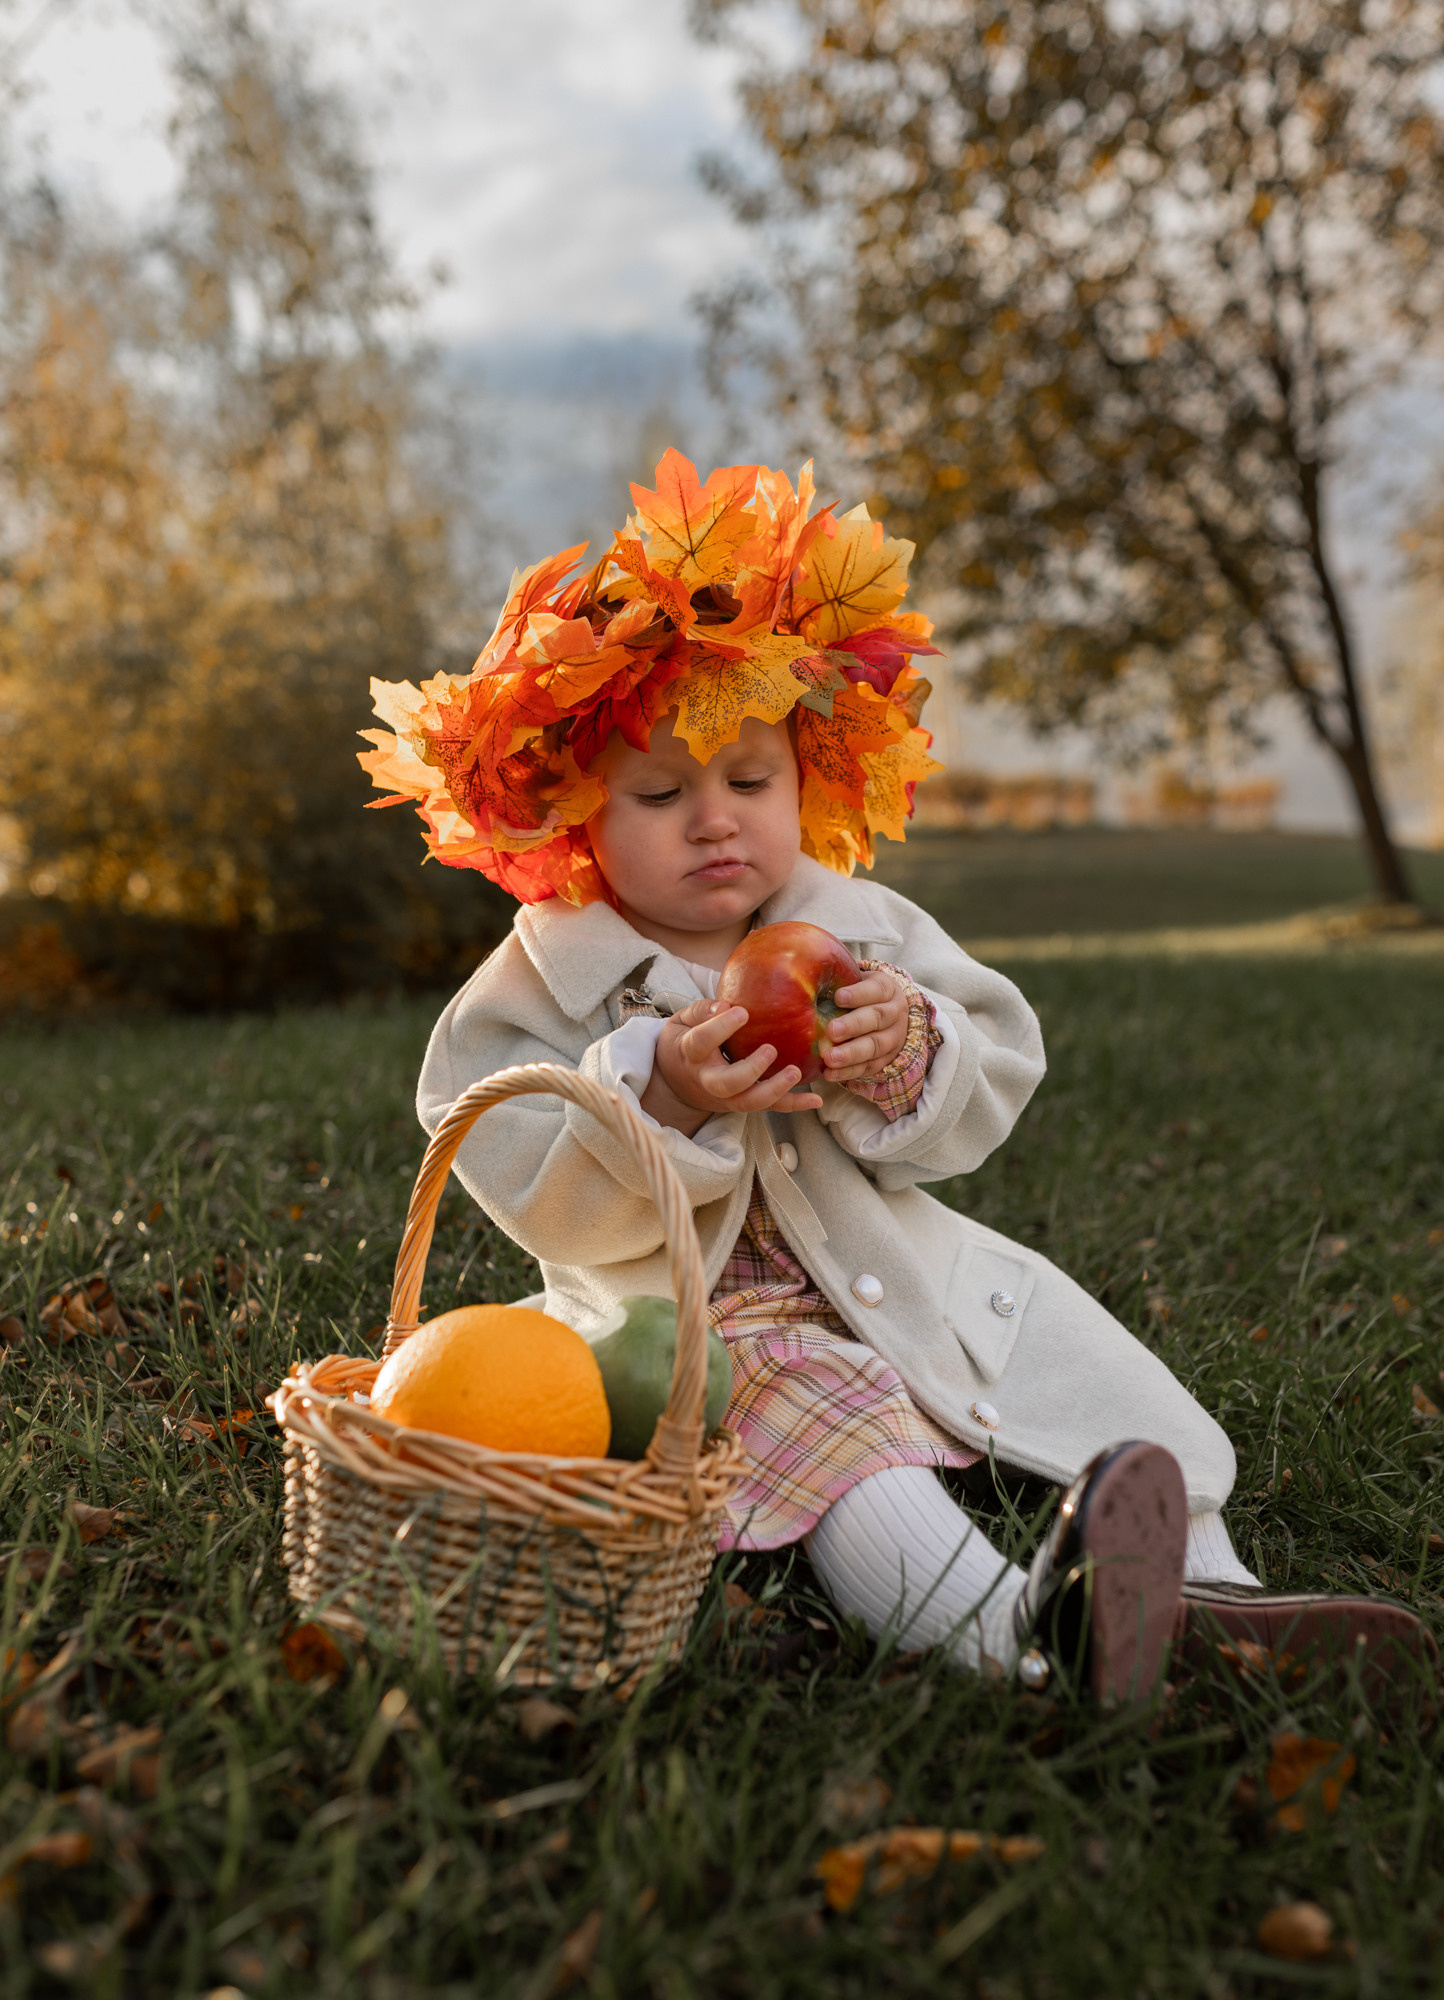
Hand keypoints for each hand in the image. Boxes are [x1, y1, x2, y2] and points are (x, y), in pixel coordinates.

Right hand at [641, 998, 824, 1136]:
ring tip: (795, 1072)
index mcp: (691, 1054)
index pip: (702, 1043)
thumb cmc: (684, 1041)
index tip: (742, 1011)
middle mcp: (708, 1079)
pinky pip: (770, 1107)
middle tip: (770, 1049)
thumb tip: (725, 1005)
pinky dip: (794, 1104)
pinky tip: (816, 1099)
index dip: (720, 1028)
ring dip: (775, 1091)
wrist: (676, 1080)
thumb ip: (702, 1011)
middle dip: (750, 1070)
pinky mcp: (743, 1102)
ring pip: (749, 1102)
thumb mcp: (682, 1021)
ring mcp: (727, 1096)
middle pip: (727, 1084)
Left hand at [821, 968, 908, 1082]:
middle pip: (877, 1018)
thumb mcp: (855, 979)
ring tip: (829, 1058)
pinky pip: (868, 1067)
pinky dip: (848, 1072)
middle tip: (831, 1030)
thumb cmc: (860, 994)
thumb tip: (805, 970)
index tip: (838, 997)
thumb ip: (837, 977)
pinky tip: (830, 1073)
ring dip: (851, 1053)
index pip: (876, 990)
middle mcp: (894, 1013)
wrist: (888, 1014)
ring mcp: (893, 1038)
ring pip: (875, 1046)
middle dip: (854, 1025)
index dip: (858, 994)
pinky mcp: (885, 1059)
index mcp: (887, 989)